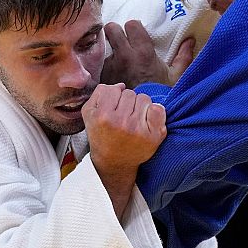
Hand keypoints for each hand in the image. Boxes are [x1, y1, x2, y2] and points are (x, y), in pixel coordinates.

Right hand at [82, 83, 166, 219]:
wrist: (114, 162)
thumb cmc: (102, 136)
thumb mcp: (89, 114)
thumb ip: (100, 93)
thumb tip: (121, 85)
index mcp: (103, 116)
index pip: (114, 89)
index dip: (114, 97)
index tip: (112, 108)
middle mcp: (121, 122)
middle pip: (130, 93)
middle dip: (127, 102)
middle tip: (123, 116)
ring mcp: (139, 129)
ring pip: (144, 98)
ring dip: (140, 106)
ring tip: (134, 119)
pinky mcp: (154, 136)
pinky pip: (159, 109)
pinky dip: (154, 111)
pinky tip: (146, 120)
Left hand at [101, 20, 194, 87]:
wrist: (144, 117)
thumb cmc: (162, 95)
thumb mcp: (176, 76)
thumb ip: (183, 56)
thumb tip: (190, 40)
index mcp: (143, 53)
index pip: (131, 24)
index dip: (134, 28)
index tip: (136, 34)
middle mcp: (125, 57)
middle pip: (111, 29)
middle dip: (115, 32)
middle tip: (121, 40)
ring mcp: (111, 67)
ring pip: (106, 49)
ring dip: (112, 53)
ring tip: (120, 63)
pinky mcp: (103, 77)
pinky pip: (102, 66)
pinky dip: (108, 68)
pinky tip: (116, 75)